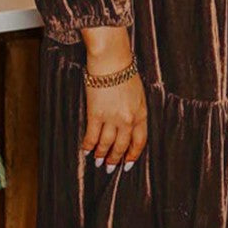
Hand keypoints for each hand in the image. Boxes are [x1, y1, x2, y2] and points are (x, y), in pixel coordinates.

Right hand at [80, 26, 147, 171]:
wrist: (111, 61)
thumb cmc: (125, 72)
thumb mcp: (139, 94)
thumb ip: (136, 110)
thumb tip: (130, 125)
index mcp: (141, 114)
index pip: (139, 141)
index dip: (133, 154)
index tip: (128, 163)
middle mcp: (128, 120)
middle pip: (122, 146)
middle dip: (116, 159)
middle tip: (110, 167)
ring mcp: (112, 118)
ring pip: (106, 144)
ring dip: (101, 155)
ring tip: (97, 161)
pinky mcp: (96, 114)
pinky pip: (92, 135)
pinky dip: (88, 145)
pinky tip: (86, 150)